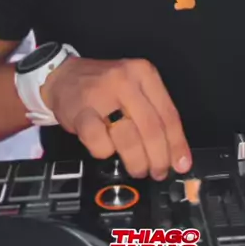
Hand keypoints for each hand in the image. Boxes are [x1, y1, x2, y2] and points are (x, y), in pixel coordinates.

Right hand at [43, 56, 191, 180]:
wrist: (63, 76)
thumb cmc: (104, 87)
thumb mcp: (134, 87)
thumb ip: (154, 112)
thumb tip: (174, 153)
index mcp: (144, 73)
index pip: (168, 114)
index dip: (177, 144)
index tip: (181, 164)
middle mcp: (125, 80)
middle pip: (151, 128)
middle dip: (158, 157)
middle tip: (158, 172)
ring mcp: (101, 95)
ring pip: (129, 138)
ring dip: (137, 161)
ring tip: (138, 169)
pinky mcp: (81, 112)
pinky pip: (100, 142)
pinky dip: (106, 153)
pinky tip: (107, 151)